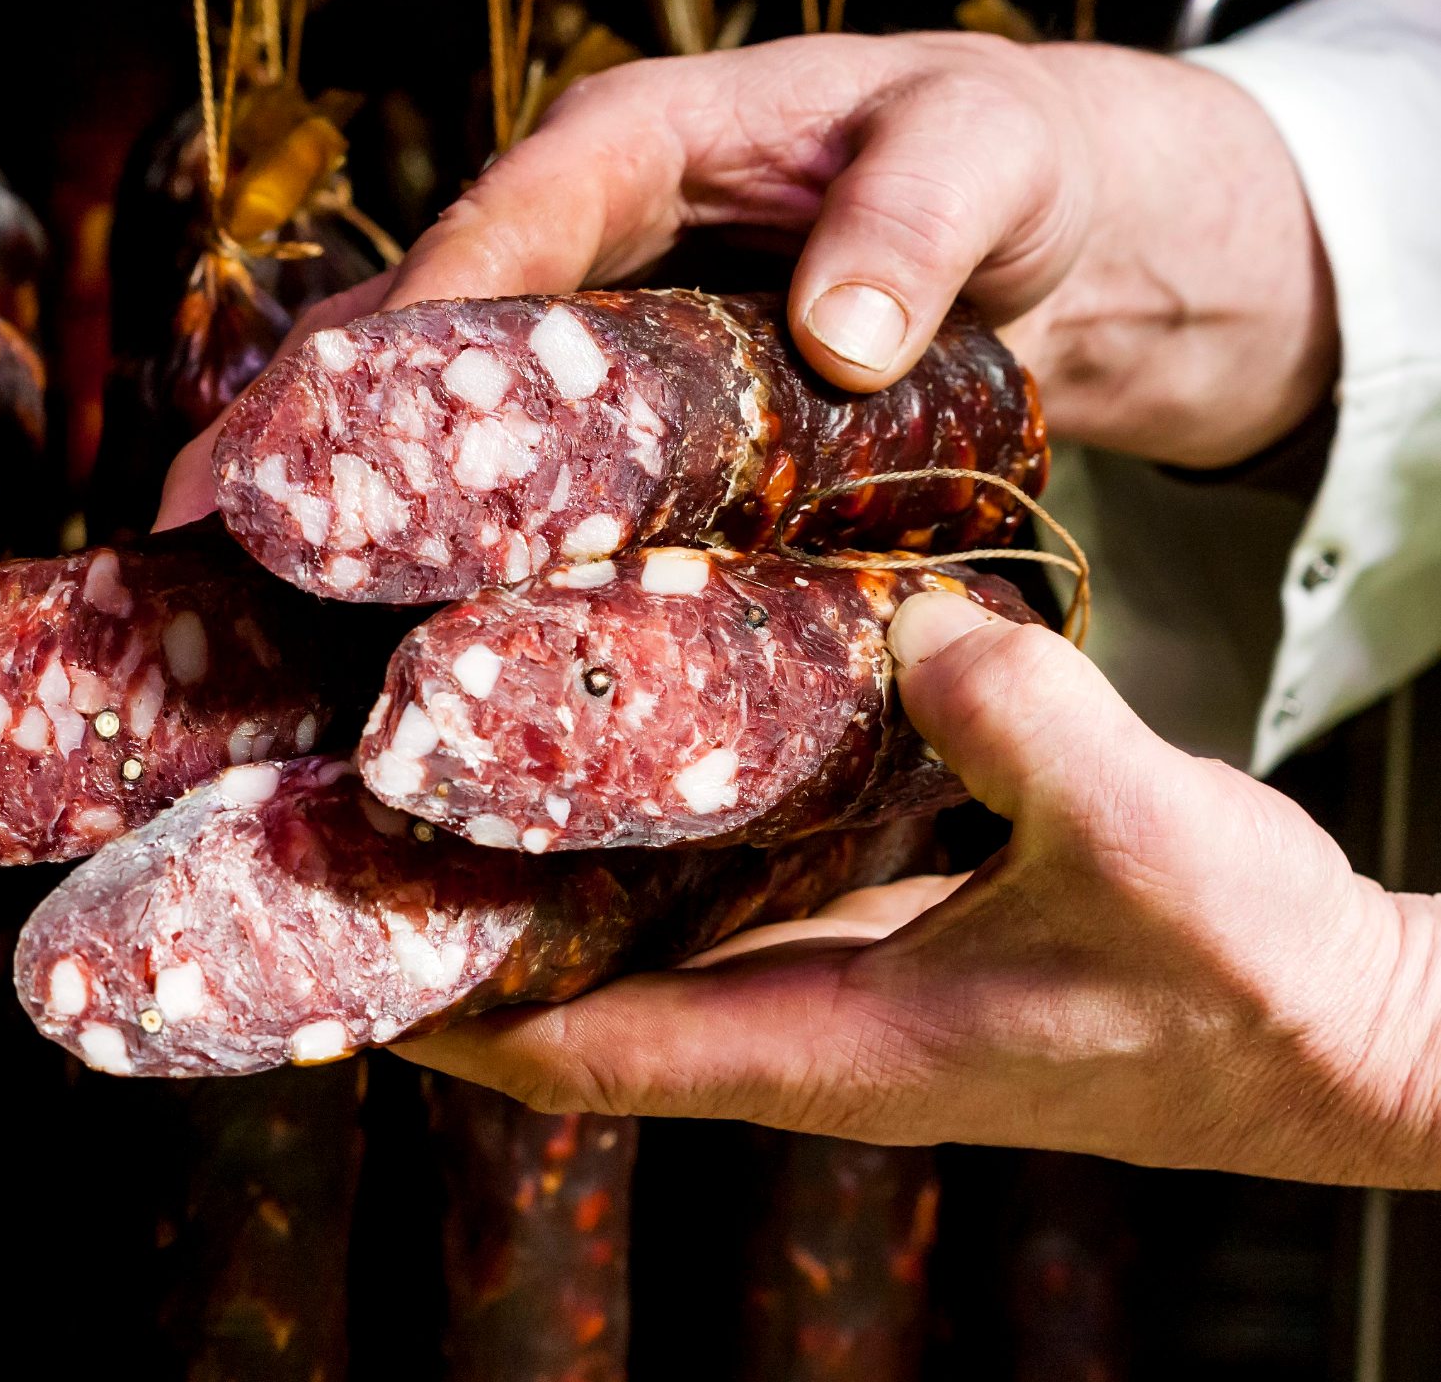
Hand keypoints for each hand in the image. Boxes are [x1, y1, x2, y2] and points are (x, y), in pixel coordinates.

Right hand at [158, 32, 1335, 529]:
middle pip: (409, 334)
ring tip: (227, 607)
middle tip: (195, 543)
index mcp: (634, 145)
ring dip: (334, 506)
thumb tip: (839, 334)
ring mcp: (585, 331)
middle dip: (299, 436)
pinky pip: (502, 476)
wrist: (1065, 224)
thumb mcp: (987, 160)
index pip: (491, 234)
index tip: (313, 442)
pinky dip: (430, 545)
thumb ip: (916, 224)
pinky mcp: (615, 418)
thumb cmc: (1014, 160)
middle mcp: (576, 234)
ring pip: (429, 416)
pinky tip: (373, 637)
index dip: (396, 338)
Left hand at [393, 590, 1440, 1188]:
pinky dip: (665, 837)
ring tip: (447, 770)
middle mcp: (808, 1031)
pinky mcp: (889, 939)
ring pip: (649, 944)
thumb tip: (915, 623)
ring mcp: (843, 990)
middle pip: (577, 1000)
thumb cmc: (1255, 990)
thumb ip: (1026, 727)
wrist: (1346, 1036)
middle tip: (348, 825)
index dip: (451, 1020)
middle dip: (463, 932)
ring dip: (551, 880)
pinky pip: (734, 893)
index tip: (341, 959)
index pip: (584, 1058)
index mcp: (832, 1052)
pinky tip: (638, 740)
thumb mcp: (1150, 844)